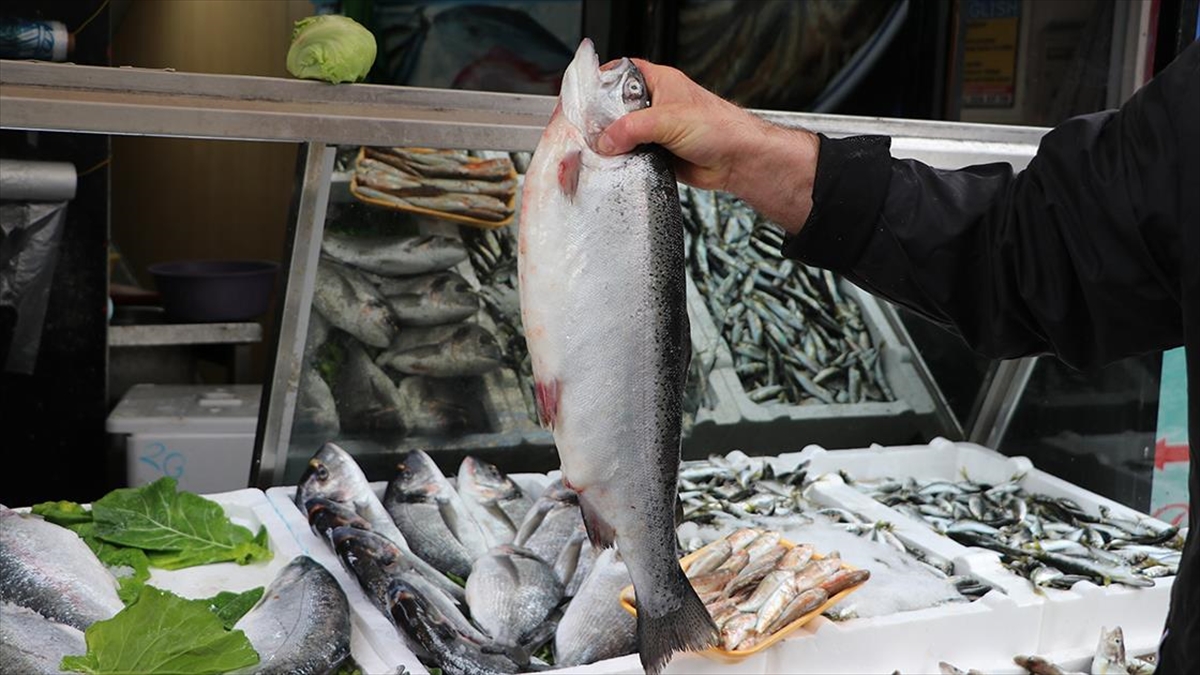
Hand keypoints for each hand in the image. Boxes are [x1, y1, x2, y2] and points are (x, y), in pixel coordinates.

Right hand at [597, 59, 818, 233]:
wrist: (738, 161)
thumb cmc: (719, 128)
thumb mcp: (668, 120)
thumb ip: (632, 129)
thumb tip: (606, 140)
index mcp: (659, 82)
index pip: (621, 72)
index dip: (602, 81)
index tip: (585, 96)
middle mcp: (656, 104)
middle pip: (616, 108)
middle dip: (603, 120)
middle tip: (591, 131)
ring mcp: (656, 130)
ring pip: (623, 135)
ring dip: (614, 145)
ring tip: (604, 151)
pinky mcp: (657, 153)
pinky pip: (632, 156)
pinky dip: (624, 161)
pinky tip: (619, 165)